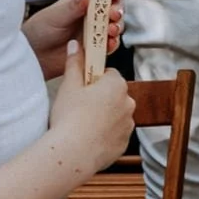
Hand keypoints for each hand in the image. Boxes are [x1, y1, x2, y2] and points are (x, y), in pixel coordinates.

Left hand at [24, 0, 126, 79]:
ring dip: (117, 26)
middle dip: (118, 8)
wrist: (34, 56)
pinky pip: (111, 44)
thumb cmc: (40, 30)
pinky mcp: (98, 46)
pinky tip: (108, 44)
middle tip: (113, 14)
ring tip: (110, 30)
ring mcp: (97, 29)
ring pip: (117, 24)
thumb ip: (72, 5)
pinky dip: (113, 43)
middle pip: (116, 5)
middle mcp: (94, 12)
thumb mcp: (54, 16)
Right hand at [51, 54, 135, 170]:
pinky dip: (104, 135)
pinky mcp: (124, 143)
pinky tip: (87, 138)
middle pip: (114, 95)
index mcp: (117, 85)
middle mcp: (129, 103)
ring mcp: (128, 124)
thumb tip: (76, 45)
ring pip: (115, 115)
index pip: (109, 74)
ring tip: (81, 124)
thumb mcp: (69, 86)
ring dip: (103, 117)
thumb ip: (75, 63)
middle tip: (78, 107)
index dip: (94, 80)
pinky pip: (114, 134)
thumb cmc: (69, 118)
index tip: (82, 88)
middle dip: (100, 98)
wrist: (72, 153)